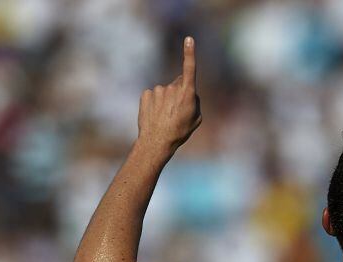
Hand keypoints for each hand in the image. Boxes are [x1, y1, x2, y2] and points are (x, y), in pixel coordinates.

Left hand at [137, 37, 200, 155]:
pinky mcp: (146, 94)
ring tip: (165, 117)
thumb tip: (189, 93)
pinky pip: (153, 95)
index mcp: (187, 94)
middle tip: (177, 112)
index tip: (188, 39)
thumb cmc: (180, 131)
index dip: (190, 53)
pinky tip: (155, 115)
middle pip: (178, 84)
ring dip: (166, 101)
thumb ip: (195, 102)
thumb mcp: (196, 118)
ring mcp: (158, 90)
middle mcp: (172, 88)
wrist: (157, 141)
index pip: (189, 69)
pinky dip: (154, 103)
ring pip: (165, 91)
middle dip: (179, 93)